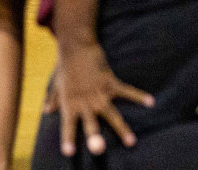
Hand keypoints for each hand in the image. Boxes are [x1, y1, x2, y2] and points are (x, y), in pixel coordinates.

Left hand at [45, 42, 152, 157]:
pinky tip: (150, 102)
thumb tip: (47, 110)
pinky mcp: (110, 82)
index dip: (67, 139)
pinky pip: (126, 91)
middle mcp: (84, 102)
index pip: (67, 125)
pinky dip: (138, 96)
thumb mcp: (57, 84)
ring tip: (131, 142)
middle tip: (99, 150)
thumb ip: (54, 98)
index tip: (69, 152)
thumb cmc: (65, 66)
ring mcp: (99, 93)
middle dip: (95, 138)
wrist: (76, 45)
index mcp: (70, 104)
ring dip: (122, 129)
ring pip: (112, 114)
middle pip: (90, 124)